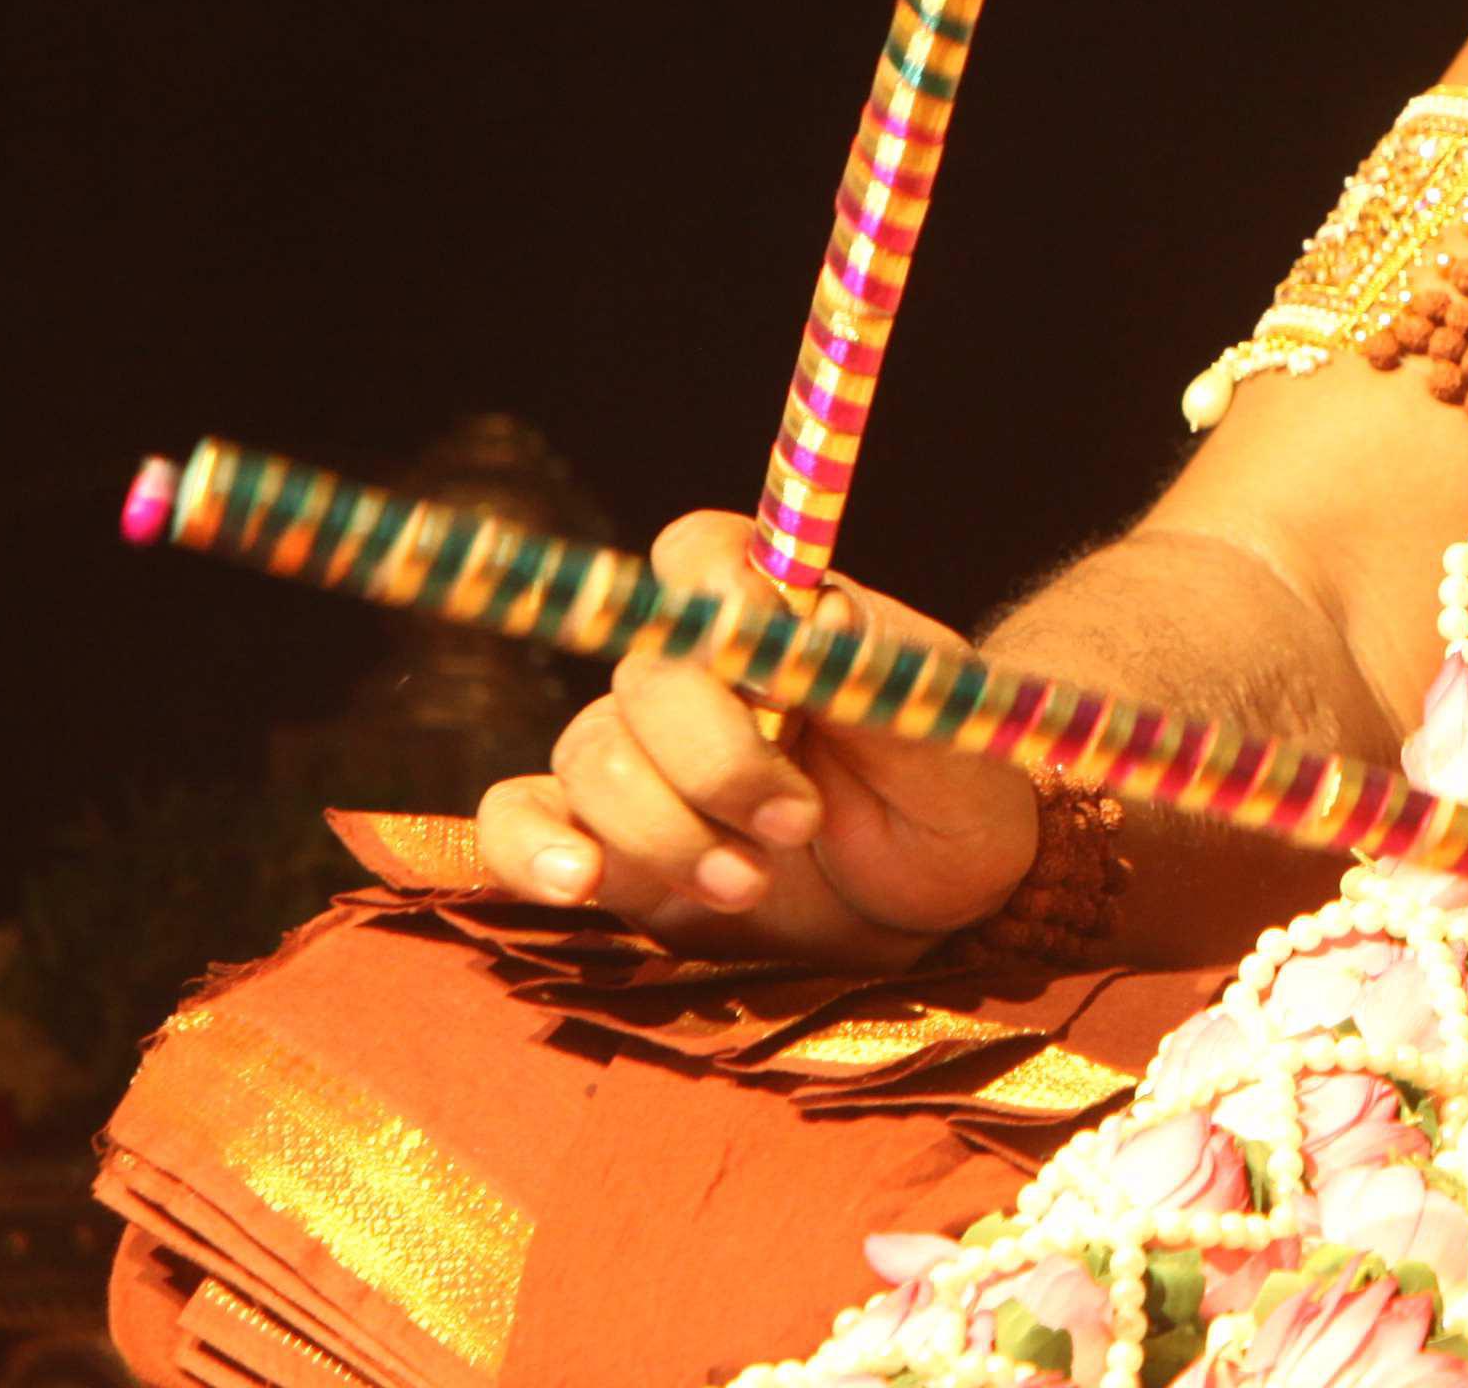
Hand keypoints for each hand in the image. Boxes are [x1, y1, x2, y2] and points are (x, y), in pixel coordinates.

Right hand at [468, 511, 1040, 961]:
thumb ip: (880, 681)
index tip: (765, 654)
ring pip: (593, 756)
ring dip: (667, 829)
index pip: (700, 557)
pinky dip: (529, 848)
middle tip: (798, 821)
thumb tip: (817, 617)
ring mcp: (641, 763)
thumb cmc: (950, 799)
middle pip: (645, 676)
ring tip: (751, 885)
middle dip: (714, 756)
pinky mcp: (609, 847)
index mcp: (776, 619)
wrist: (937, 909)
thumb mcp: (950, 742)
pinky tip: (580, 884)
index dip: (714, 591)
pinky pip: (517, 822)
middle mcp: (693, 679)